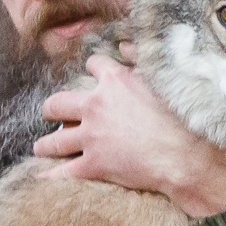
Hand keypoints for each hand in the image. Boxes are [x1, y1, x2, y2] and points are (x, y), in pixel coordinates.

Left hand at [34, 53, 225, 218]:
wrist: (184, 156)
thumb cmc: (182, 118)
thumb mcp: (164, 80)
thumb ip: (142, 61)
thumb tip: (126, 47)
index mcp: (115, 82)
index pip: (94, 65)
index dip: (93, 68)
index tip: (93, 73)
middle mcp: (96, 107)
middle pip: (58, 103)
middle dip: (52, 109)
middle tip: (51, 113)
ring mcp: (91, 138)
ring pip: (55, 140)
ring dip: (46, 144)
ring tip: (42, 147)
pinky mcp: (92, 165)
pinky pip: (63, 172)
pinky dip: (50, 176)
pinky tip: (41, 178)